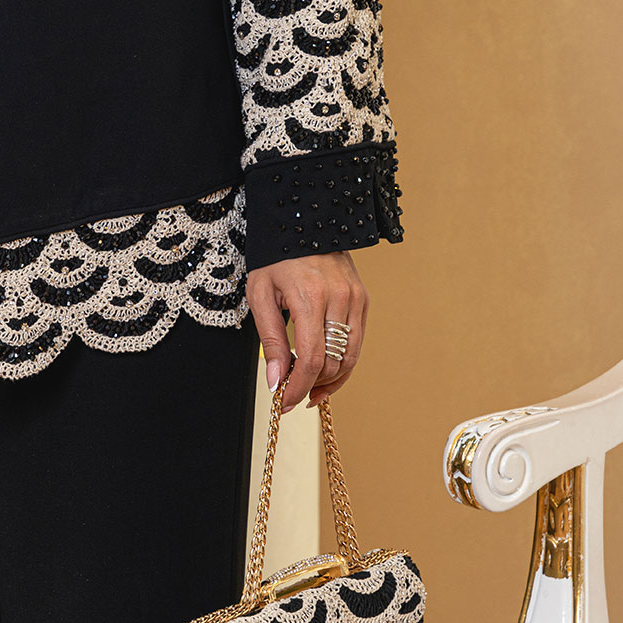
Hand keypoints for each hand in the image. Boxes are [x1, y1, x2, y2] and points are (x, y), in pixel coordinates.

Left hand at [247, 251, 367, 413]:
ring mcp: (355, 298)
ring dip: (330, 380)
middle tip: (291, 395)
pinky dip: (343, 361)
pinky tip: (325, 371)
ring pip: (350, 356)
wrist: (302, 219)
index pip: (311, 358)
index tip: (285, 402)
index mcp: (309, 296)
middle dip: (311, 386)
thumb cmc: (274, 256)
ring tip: (309, 390)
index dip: (298, 387)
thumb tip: (276, 382)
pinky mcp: (363, 298)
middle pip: (333, 362)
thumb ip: (269, 340)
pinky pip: (357, 341)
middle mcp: (339, 297)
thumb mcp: (260, 294)